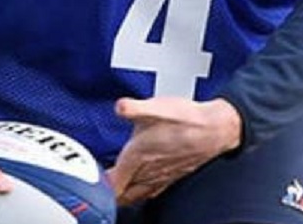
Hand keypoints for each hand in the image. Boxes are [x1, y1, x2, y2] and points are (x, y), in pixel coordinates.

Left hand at [106, 96, 242, 205]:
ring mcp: (159, 177)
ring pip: (135, 196)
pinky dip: (140, 191)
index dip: (96, 186)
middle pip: (120, 196)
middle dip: (107, 194)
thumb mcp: (157, 107)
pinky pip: (150, 192)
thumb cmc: (188, 119)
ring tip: (113, 188)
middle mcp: (147, 172)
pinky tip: (140, 183)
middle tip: (96, 187)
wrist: (216, 129)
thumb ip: (134, 108)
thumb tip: (119, 106)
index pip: (110, 184)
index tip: (87, 180)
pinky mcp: (170, 176)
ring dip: (122, 194)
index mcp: (137, 158)